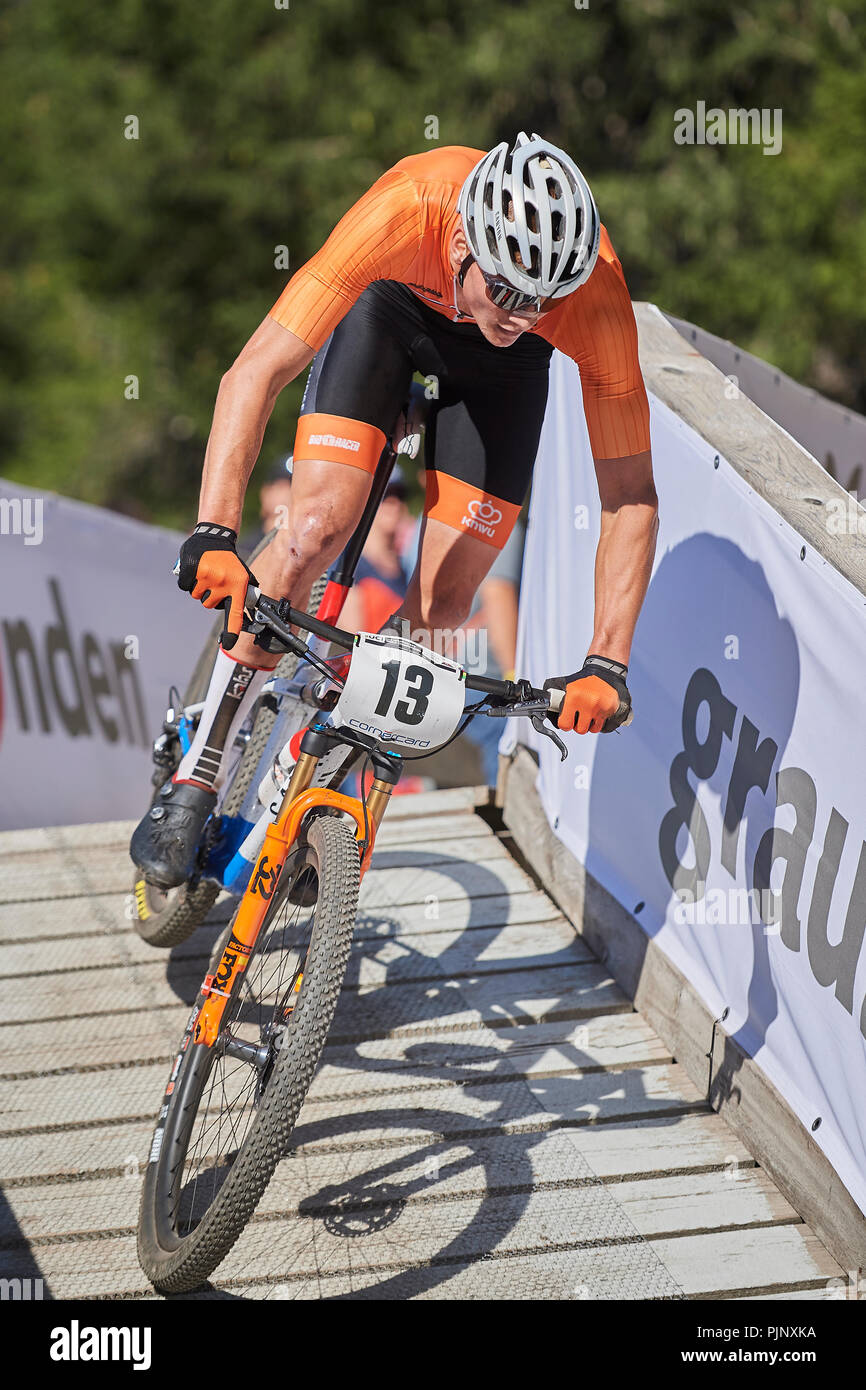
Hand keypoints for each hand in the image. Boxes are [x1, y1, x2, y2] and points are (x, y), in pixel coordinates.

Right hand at [176, 523, 257, 650]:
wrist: (214, 537)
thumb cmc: (229, 560)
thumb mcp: (242, 574)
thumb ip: (243, 593)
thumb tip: (249, 612)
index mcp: (237, 586)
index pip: (235, 612)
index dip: (232, 630)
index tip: (230, 643)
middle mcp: (222, 583)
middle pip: (208, 605)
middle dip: (209, 596)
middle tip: (214, 581)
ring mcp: (206, 577)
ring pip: (196, 596)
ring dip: (199, 588)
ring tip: (206, 573)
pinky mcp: (191, 571)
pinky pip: (185, 587)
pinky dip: (187, 581)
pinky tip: (195, 571)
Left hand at [544, 655, 631, 733]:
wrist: (604, 671)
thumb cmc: (582, 680)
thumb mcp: (565, 685)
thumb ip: (554, 699)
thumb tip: (543, 711)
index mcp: (573, 697)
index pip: (565, 724)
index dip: (565, 724)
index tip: (566, 721)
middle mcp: (588, 703)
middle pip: (580, 730)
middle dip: (577, 725)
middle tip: (578, 716)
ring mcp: (601, 707)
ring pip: (592, 730)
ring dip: (589, 725)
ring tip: (588, 714)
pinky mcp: (611, 708)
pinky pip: (603, 726)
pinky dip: (599, 722)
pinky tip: (597, 712)